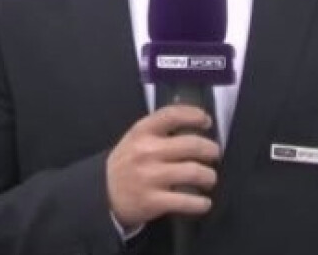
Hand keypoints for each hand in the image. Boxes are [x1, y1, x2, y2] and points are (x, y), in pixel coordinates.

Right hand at [106, 104, 220, 228]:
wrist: (103, 194)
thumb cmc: (127, 162)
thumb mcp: (136, 137)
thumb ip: (159, 128)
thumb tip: (193, 122)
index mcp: (142, 131)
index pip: (173, 115)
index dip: (194, 115)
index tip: (206, 121)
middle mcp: (147, 151)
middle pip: (192, 145)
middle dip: (211, 150)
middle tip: (214, 154)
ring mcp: (150, 177)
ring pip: (194, 172)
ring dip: (209, 176)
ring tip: (209, 177)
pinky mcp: (153, 201)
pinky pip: (186, 201)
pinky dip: (201, 203)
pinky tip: (204, 202)